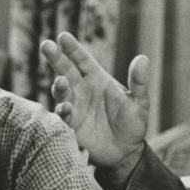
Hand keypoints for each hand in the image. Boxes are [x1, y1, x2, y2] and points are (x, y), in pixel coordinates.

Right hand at [40, 32, 148, 172]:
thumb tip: (143, 58)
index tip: (62, 37)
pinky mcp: (71, 125)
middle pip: (65, 69)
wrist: (126, 152)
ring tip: (62, 82)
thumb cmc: (132, 124)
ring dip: (58, 85)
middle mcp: (82, 90)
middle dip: (55, 57)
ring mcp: (75, 107)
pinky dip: (63, 111)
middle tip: (46, 45)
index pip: (82, 60)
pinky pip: (62, 116)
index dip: (72, 48)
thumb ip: (139, 82)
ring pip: (60, 91)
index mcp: (97, 79)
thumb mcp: (139, 102)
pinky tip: (67, 109)